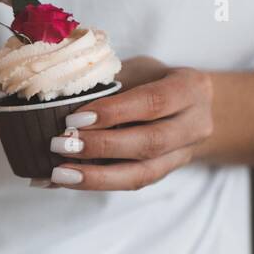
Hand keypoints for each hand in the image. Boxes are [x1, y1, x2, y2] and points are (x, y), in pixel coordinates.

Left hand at [39, 58, 214, 190]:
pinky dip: (97, 183)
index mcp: (189, 89)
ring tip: (60, 173)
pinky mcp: (163, 174)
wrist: (193, 107)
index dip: (114, 112)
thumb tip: (61, 100)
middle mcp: (193, 126)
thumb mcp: (139, 69)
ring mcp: (181, 155)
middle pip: (149, 142)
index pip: (152, 102)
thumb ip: (112, 83)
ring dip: (97, 176)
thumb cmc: (156, 80)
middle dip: (102, 146)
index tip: (76, 119)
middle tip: (61, 145)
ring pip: (142, 174)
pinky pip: (132, 183)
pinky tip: (67, 180)